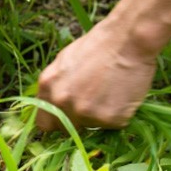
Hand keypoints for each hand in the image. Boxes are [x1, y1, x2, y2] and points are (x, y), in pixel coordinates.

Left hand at [36, 19, 156, 130]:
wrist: (126, 41)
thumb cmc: (97, 46)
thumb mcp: (64, 61)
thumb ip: (57, 85)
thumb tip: (55, 102)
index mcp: (47, 86)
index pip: (43, 122)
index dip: (56, 121)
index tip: (66, 117)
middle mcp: (62, 102)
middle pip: (65, 129)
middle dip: (77, 121)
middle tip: (93, 103)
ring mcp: (85, 112)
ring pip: (91, 126)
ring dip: (99, 115)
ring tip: (110, 91)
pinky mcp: (109, 118)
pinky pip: (113, 125)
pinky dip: (118, 114)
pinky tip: (122, 94)